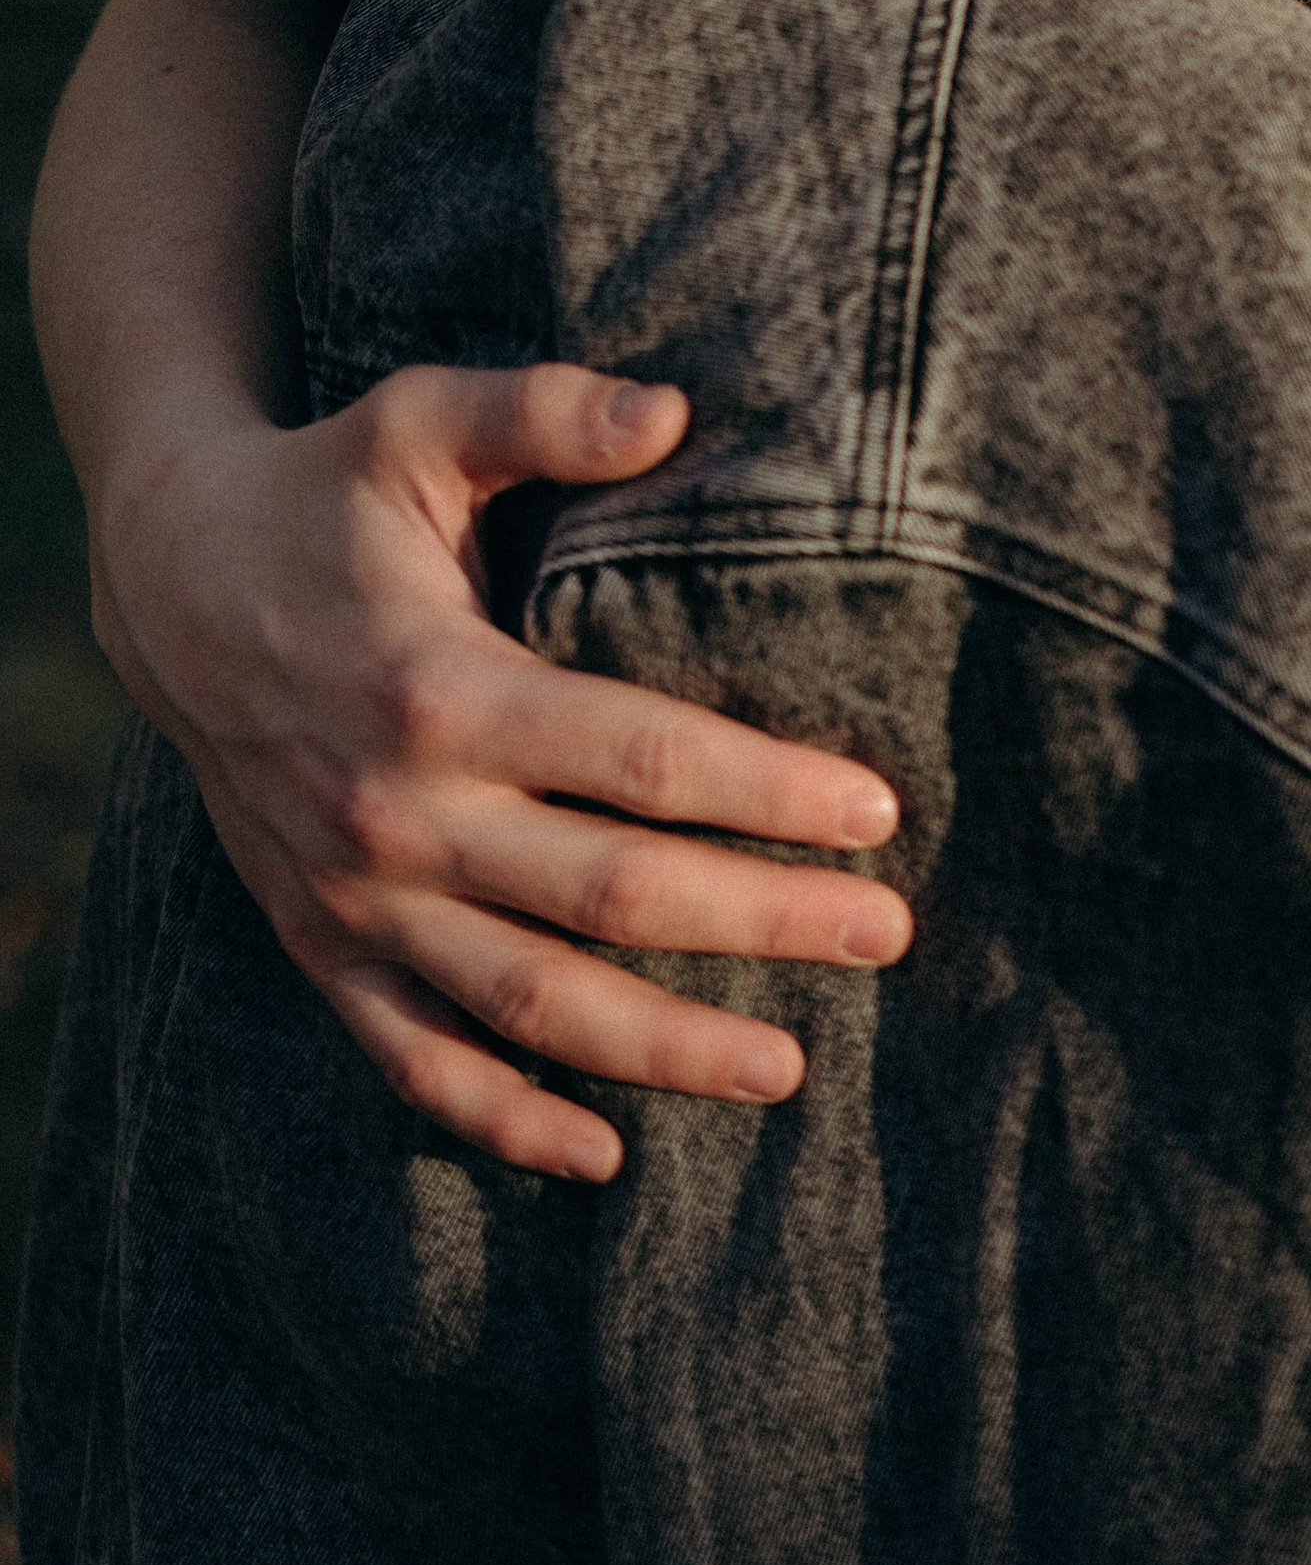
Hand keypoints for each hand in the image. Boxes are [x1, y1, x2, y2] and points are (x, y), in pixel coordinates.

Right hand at [89, 361, 910, 1180]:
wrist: (169, 581)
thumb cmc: (325, 490)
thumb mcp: (420, 418)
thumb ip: (544, 410)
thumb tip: (677, 411)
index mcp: (440, 687)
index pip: (639, 758)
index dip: (765, 790)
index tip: (875, 812)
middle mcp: (398, 814)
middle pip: (611, 895)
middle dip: (760, 921)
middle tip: (886, 936)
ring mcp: (356, 899)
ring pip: (530, 1003)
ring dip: (663, 1047)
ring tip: (789, 1067)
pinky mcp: (322, 944)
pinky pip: (416, 1061)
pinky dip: (504, 1121)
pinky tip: (604, 1154)